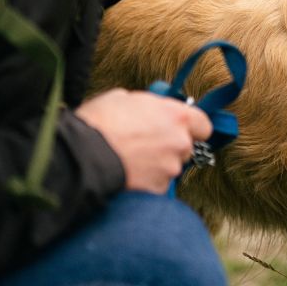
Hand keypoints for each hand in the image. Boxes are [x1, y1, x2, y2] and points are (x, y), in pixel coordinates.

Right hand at [76, 89, 211, 193]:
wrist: (83, 156)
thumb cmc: (100, 122)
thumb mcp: (124, 98)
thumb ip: (148, 106)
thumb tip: (149, 110)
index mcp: (177, 116)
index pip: (203, 125)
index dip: (191, 127)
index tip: (180, 128)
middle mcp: (180, 143)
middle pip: (185, 147)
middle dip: (170, 146)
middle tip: (146, 143)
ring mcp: (170, 168)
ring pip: (170, 166)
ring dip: (157, 164)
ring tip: (132, 159)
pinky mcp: (158, 189)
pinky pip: (157, 184)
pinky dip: (147, 180)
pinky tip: (128, 173)